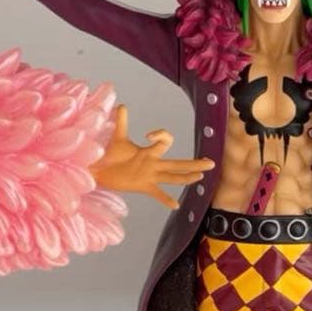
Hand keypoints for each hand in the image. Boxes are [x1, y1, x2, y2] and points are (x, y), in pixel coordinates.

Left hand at [90, 106, 213, 209]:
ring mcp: (150, 176)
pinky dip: (166, 199)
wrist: (100, 171)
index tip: (149, 135)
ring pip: (173, 177)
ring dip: (187, 177)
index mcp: (149, 152)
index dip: (163, 136)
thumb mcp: (118, 137)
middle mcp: (153, 164)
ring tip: (200, 177)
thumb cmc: (111, 155)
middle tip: (211, 162)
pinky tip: (176, 205)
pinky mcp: (143, 186)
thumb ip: (121, 121)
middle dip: (194, 163)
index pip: (166, 142)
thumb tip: (122, 105)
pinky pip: (157, 193)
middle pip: (178, 164)